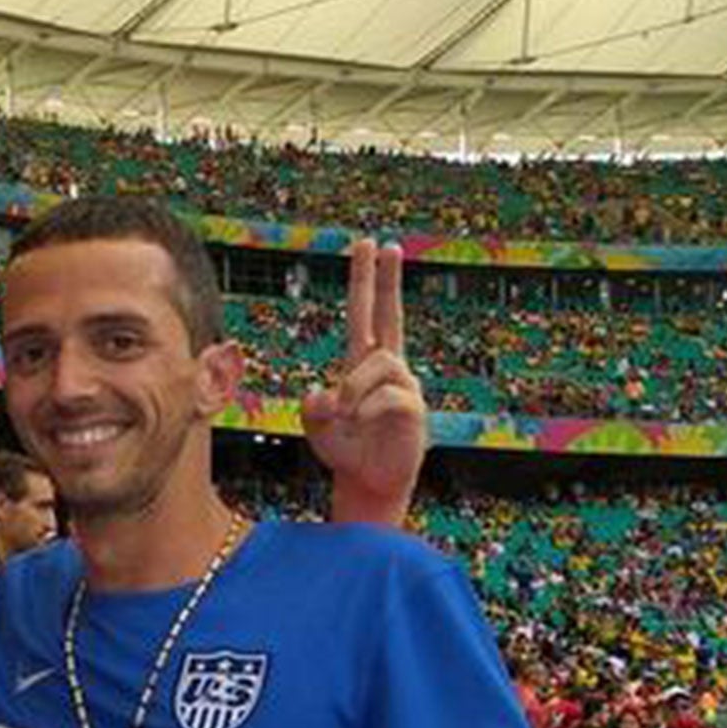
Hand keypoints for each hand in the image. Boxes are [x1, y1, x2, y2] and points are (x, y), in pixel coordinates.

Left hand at [302, 238, 423, 525]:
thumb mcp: (316, 426)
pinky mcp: (414, 409)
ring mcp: (404, 386)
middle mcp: (388, 368)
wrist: (367, 484)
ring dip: (354, 389)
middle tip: (387, 243)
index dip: (368, 282)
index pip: (366, 314)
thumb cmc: (344, 451)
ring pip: (377, 365)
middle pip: (389, 315)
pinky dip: (366, 410)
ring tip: (346, 415)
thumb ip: (312, 407)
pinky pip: (387, 396)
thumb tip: (326, 394)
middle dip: (385, 279)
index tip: (371, 245)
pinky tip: (362, 423)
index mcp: (363, 364)